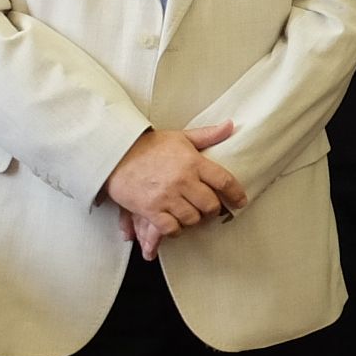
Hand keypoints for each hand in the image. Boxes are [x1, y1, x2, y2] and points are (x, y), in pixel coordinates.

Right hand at [105, 122, 245, 250]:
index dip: (236, 193)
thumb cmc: (148, 146)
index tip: (240, 201)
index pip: (224, 181)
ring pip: (193, 218)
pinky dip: (176, 230)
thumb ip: (207, 135)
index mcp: (193, 162)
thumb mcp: (180, 137)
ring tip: (192, 216)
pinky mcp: (150, 209)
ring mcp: (166, 196)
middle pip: (210, 204)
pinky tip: (176, 225)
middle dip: (213, 210)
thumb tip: (230, 125)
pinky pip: (171, 228)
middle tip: (210, 209)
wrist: (115, 154)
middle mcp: (183, 180)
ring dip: (194, 220)